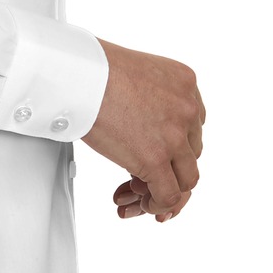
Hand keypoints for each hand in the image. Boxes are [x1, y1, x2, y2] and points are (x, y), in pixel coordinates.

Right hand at [82, 38, 204, 220]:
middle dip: (169, 169)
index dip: (173, 147)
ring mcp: (175, 136)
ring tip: (141, 193)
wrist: (79, 74)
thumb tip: (142, 122)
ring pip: (186, 178)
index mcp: (184, 83)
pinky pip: (168, 195)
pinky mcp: (156, 159)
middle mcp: (187, 108)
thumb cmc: (93, 68)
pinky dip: (156, 205)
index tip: (157, 156)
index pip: (192, 126)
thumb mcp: (138, 73)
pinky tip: (140, 203)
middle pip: (191, 153)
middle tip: (143, 176)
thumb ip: (151, 97)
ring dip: (164, 189)